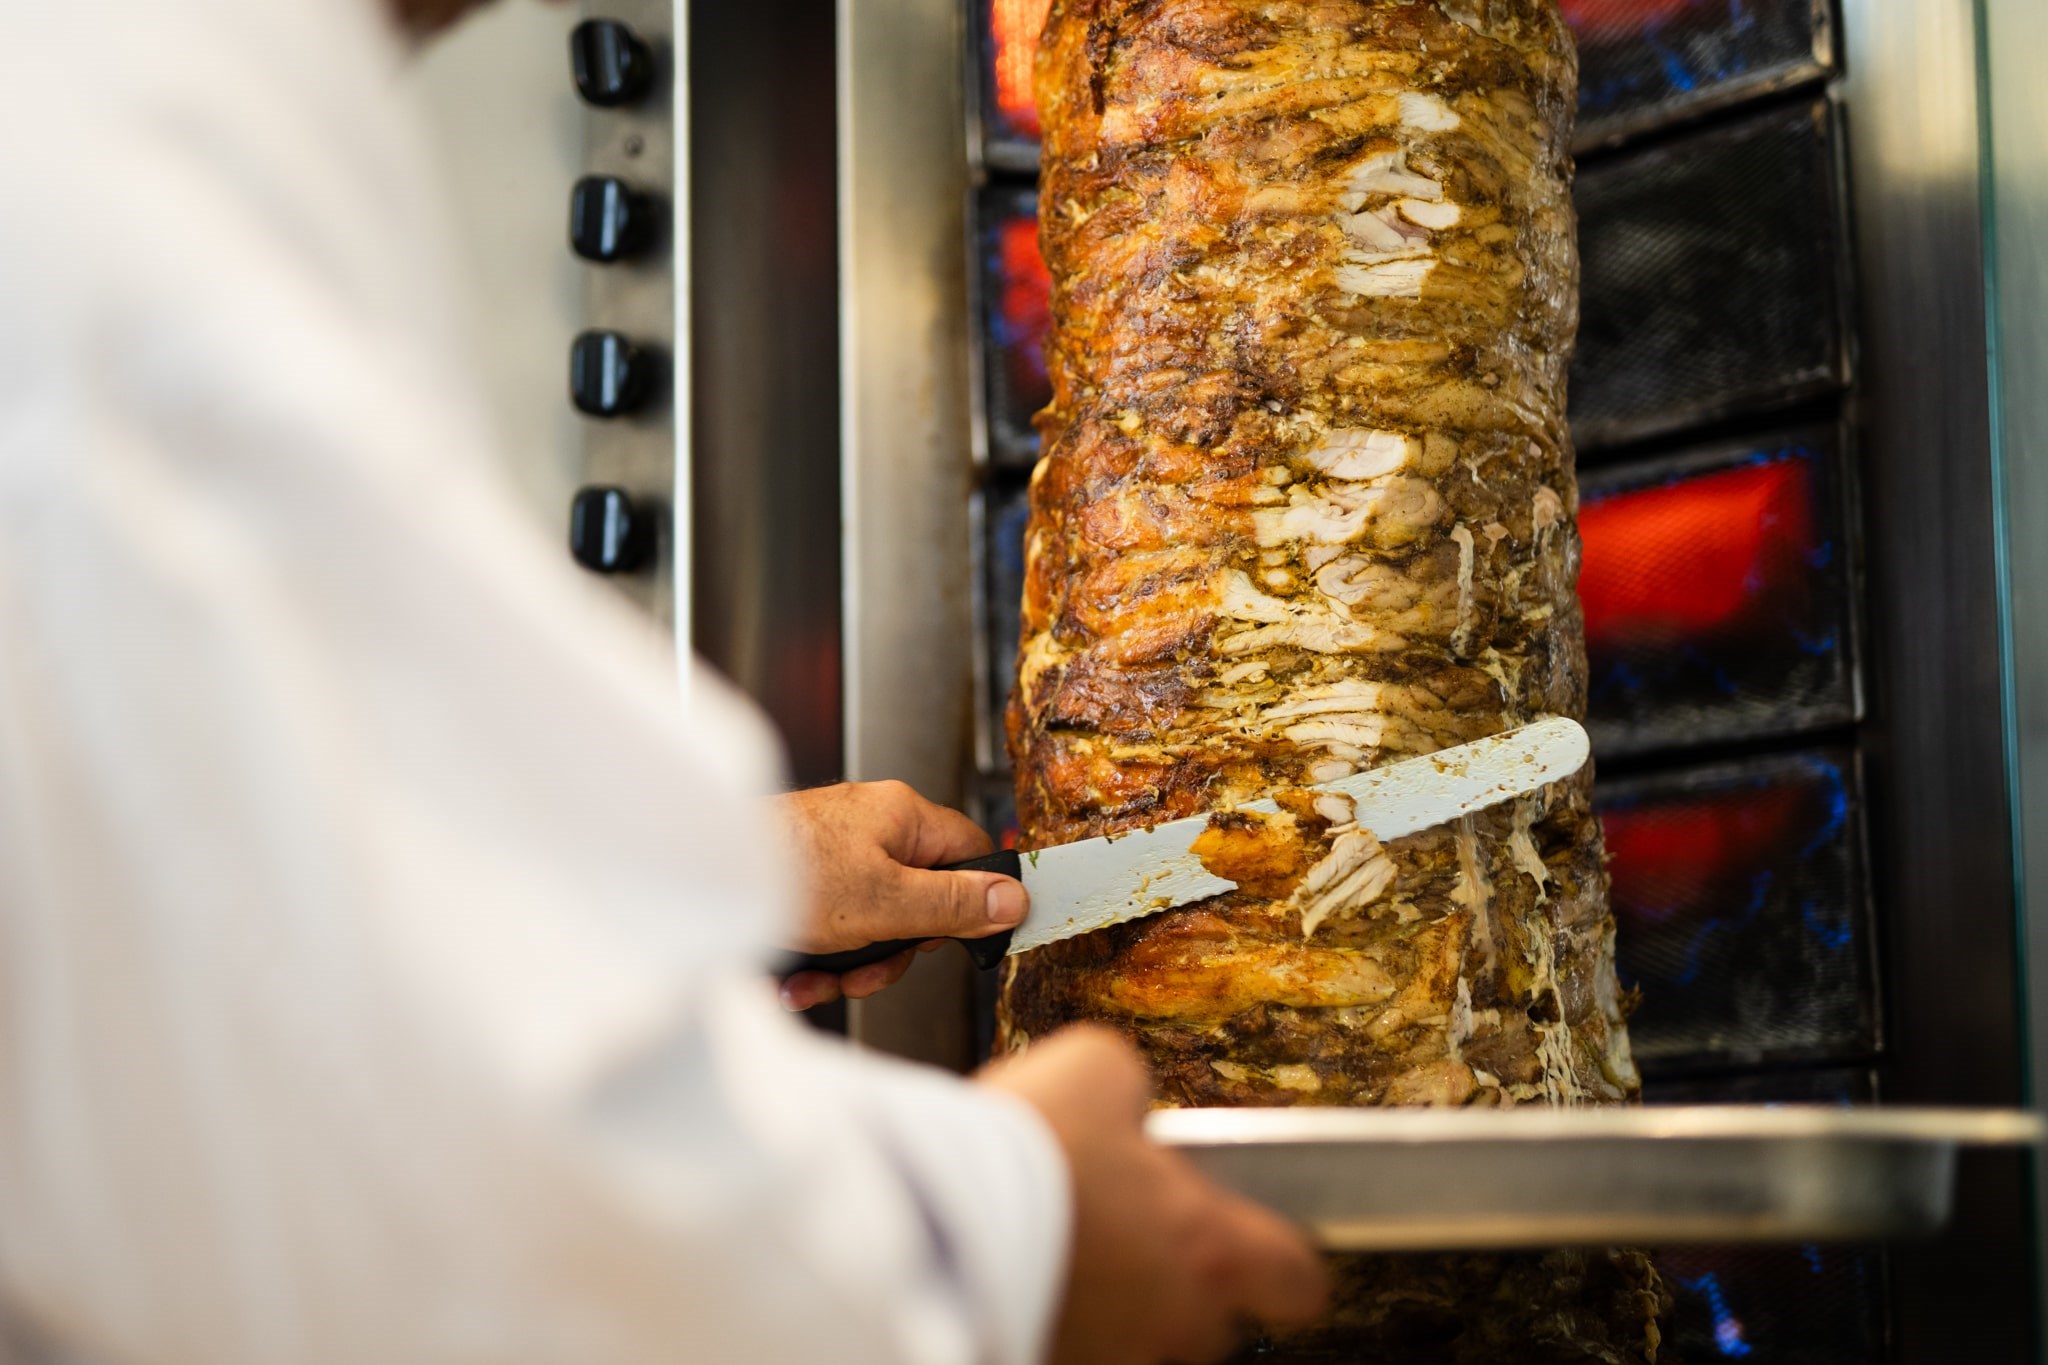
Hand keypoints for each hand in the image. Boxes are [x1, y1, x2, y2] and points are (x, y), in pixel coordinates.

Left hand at [776, 781, 1027, 1010]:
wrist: (698, 877)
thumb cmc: (785, 873)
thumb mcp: (887, 903)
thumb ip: (954, 903)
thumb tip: (1014, 898)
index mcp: (902, 816)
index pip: (971, 851)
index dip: (974, 899)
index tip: (968, 939)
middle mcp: (871, 827)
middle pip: (919, 899)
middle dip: (894, 950)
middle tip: (870, 968)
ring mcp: (834, 853)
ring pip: (872, 922)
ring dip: (849, 965)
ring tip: (817, 980)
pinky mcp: (802, 880)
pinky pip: (831, 927)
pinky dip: (817, 958)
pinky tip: (793, 977)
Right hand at [980, 1028, 1328, 1364]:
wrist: (927, 1207)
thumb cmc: (1022, 1145)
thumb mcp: (1097, 1065)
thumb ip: (1132, 1088)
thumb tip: (1125, 1098)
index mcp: (1205, 1246)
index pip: (1297, 1280)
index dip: (1282, 1260)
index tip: (1262, 1244)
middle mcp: (1168, 1319)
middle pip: (1210, 1323)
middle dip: (1177, 1282)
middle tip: (1128, 1230)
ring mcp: (1106, 1356)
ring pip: (1134, 1339)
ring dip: (1110, 1301)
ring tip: (1059, 1244)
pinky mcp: (1045, 1362)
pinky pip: (1071, 1340)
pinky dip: (1054, 1307)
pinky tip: (1017, 1265)